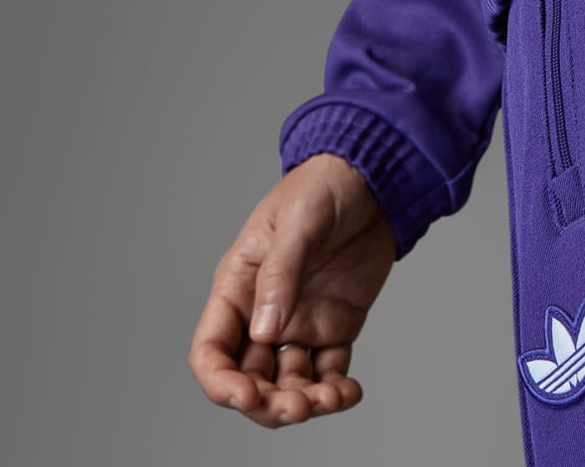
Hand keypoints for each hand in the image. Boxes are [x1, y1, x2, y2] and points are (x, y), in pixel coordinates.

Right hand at [186, 153, 398, 427]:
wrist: (373, 176)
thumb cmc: (323, 185)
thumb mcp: (298, 221)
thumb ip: (280, 274)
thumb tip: (264, 331)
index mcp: (238, 288)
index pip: (211, 351)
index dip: (221, 383)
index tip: (248, 396)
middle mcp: (262, 314)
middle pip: (250, 380)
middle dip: (269, 403)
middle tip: (299, 407)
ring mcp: (299, 323)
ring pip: (288, 383)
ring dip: (305, 402)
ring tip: (333, 399)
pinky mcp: (334, 325)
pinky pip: (328, 370)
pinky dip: (336, 389)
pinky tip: (350, 392)